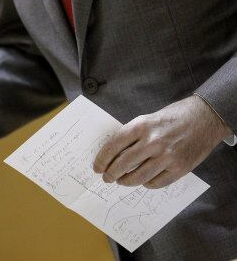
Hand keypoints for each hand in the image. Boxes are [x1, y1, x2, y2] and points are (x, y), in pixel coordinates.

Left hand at [92, 95, 230, 188]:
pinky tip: (143, 181)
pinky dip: (147, 184)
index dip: (103, 158)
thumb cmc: (173, 117)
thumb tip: (115, 153)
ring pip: (139, 177)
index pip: (115, 145)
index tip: (97, 166)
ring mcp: (166, 156)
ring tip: (122, 181)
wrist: (203, 118)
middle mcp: (153, 141)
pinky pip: (156, 183)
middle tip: (106, 178)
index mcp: (141, 125)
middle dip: (111, 173)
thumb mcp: (148, 118)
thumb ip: (134, 134)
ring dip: (126, 181)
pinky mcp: (179, 168)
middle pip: (124, 163)